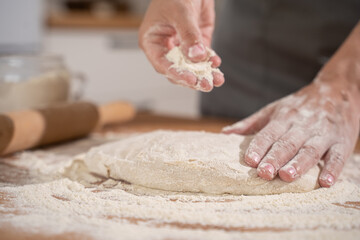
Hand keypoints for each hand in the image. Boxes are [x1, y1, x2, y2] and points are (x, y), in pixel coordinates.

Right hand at [139, 0, 223, 91]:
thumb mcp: (180, 12)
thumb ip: (189, 35)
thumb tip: (197, 57)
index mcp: (152, 42)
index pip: (163, 64)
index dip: (176, 74)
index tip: (191, 80)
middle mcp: (166, 47)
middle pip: (178, 70)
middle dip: (193, 78)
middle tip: (206, 85)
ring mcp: (182, 46)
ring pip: (192, 66)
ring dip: (205, 74)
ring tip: (217, 80)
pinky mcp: (196, 42)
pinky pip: (203, 57)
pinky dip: (211, 62)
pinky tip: (217, 64)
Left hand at [223, 79, 359, 186]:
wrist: (337, 90)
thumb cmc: (299, 105)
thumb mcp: (274, 109)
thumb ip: (250, 123)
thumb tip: (224, 133)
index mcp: (284, 117)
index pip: (269, 133)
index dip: (259, 146)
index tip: (249, 161)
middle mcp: (302, 125)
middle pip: (287, 143)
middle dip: (275, 158)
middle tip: (263, 173)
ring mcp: (323, 133)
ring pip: (310, 150)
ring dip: (299, 164)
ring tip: (286, 176)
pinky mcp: (342, 141)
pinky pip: (338, 156)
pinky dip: (333, 168)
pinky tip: (325, 182)